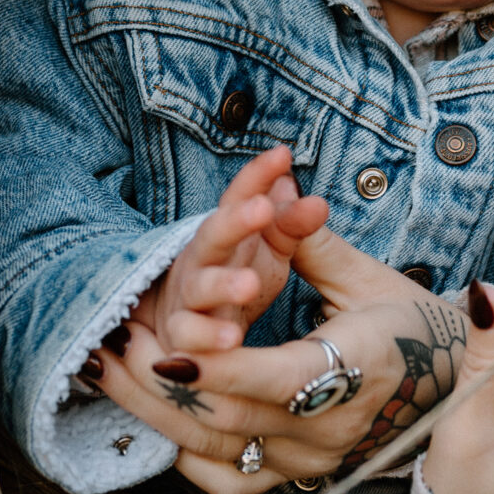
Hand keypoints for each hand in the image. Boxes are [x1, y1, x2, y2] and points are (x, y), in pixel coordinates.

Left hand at [90, 224, 467, 493]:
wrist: (447, 382)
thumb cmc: (413, 322)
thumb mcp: (369, 277)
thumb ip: (314, 244)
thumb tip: (278, 195)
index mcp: (363, 368)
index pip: (282, 381)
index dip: (222, 371)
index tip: (170, 350)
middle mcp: (336, 427)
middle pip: (233, 420)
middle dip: (163, 384)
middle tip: (112, 341)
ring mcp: (316, 461)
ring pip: (220, 452)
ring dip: (156, 412)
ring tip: (109, 368)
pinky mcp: (300, 477)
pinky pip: (232, 482)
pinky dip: (188, 452)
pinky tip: (156, 414)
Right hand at [148, 145, 328, 353]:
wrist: (182, 329)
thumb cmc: (232, 282)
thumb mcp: (269, 252)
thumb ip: (291, 227)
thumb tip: (311, 196)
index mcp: (224, 235)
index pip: (238, 199)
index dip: (257, 177)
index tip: (282, 155)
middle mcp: (200, 261)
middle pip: (212, 234)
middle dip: (235, 221)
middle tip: (263, 208)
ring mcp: (187, 298)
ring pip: (198, 287)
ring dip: (221, 284)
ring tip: (249, 284)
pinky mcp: (181, 337)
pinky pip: (189, 336)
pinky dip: (206, 337)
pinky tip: (231, 339)